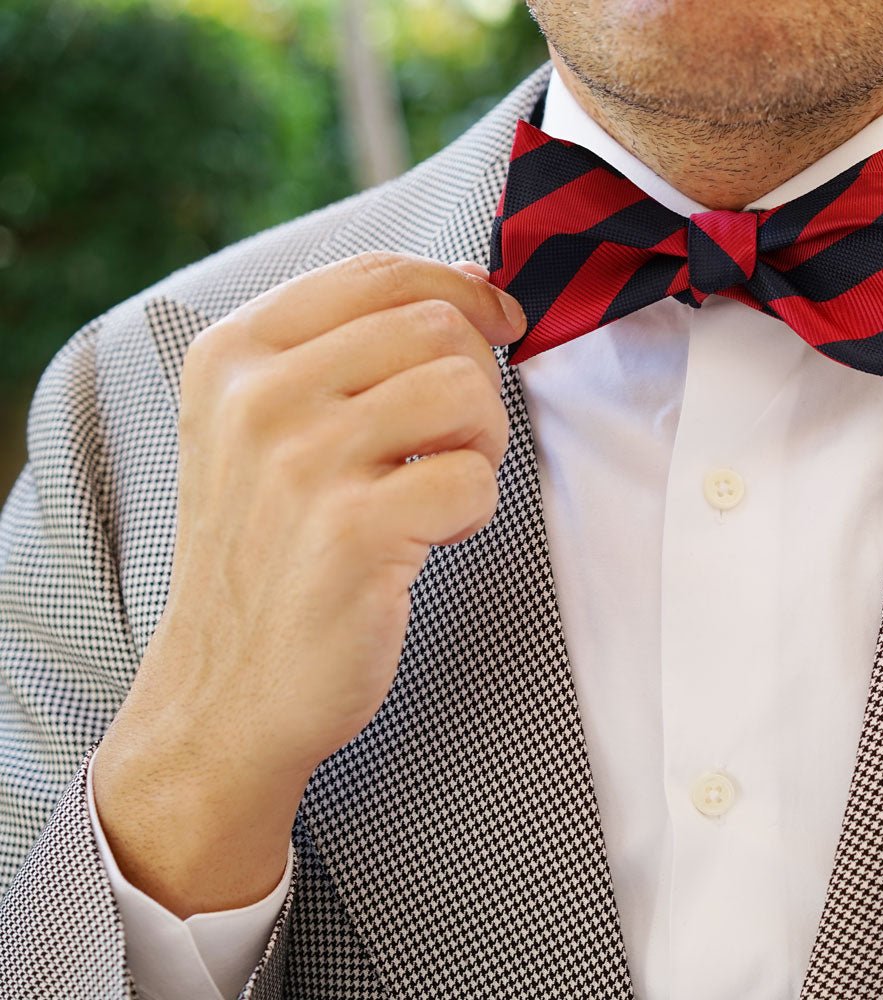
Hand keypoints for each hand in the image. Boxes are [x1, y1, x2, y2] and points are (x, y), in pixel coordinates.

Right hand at [92, 252, 523, 915]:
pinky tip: (423, 541)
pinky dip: (471, 514)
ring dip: (480, 446)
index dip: (460, 288)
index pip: (378, 273)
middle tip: (451, 443)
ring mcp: (302, 463)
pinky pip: (474, 481)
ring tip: (435, 490)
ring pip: (466, 392)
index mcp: (234, 354)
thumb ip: (347, 349)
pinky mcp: (353, 532)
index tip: (498, 320)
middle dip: (476, 383)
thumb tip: (467, 283)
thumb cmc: (269, 553)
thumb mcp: (263, 430)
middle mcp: (259, 396)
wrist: (229, 691)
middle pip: (437, 326)